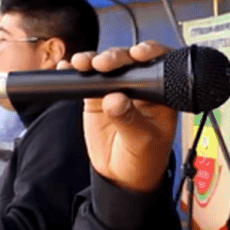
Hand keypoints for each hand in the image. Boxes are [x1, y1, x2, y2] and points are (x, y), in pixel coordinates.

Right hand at [57, 41, 177, 192]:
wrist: (121, 176)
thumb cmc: (144, 159)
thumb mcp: (142, 142)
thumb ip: (129, 120)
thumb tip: (115, 99)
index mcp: (161, 94)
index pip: (159, 65)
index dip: (150, 53)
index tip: (138, 54)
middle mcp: (140, 87)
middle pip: (129, 61)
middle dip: (116, 57)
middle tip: (104, 63)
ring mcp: (117, 89)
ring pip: (106, 66)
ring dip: (93, 59)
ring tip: (82, 63)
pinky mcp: (96, 96)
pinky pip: (86, 79)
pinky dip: (75, 70)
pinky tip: (68, 66)